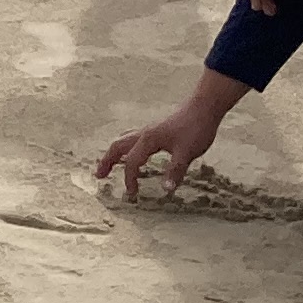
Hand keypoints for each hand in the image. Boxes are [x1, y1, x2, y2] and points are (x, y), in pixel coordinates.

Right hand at [96, 98, 230, 198]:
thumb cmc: (195, 129)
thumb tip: (166, 190)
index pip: (133, 163)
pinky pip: (133, 139)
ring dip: (114, 153)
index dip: (130, 179)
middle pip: (118, 147)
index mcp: (148, 140)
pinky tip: (133, 153)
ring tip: (109, 164)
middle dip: (107, 161)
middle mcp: (144, 134)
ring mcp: (149, 130)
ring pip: (124, 141)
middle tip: (99, 175)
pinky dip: (126, 148)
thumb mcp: (187, 153)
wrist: (203, 108)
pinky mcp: (156, 130)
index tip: (132, 194)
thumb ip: (175, 171)